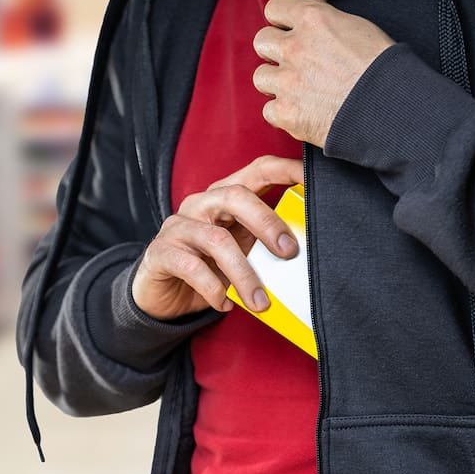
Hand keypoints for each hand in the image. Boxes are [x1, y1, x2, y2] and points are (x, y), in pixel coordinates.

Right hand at [132, 156, 303, 321]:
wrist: (163, 296)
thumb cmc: (208, 269)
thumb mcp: (242, 252)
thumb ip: (265, 244)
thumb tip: (303, 251)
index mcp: (225, 198)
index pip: (257, 171)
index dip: (286, 170)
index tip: (313, 182)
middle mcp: (200, 205)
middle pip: (235, 196)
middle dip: (267, 222)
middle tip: (289, 253)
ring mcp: (177, 227)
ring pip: (217, 239)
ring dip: (244, 274)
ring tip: (260, 301)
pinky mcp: (161, 253)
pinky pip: (191, 267)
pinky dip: (214, 288)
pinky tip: (225, 303)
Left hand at [253, 0, 394, 145]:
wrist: (388, 107)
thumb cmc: (381, 69)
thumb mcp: (356, 28)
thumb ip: (326, 17)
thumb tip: (313, 5)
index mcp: (313, 21)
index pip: (275, 8)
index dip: (280, 20)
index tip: (285, 29)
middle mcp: (295, 48)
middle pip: (262, 42)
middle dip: (274, 51)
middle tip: (291, 62)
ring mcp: (287, 81)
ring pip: (260, 77)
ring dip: (275, 82)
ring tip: (297, 88)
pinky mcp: (286, 112)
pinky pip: (269, 110)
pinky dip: (283, 112)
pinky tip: (302, 109)